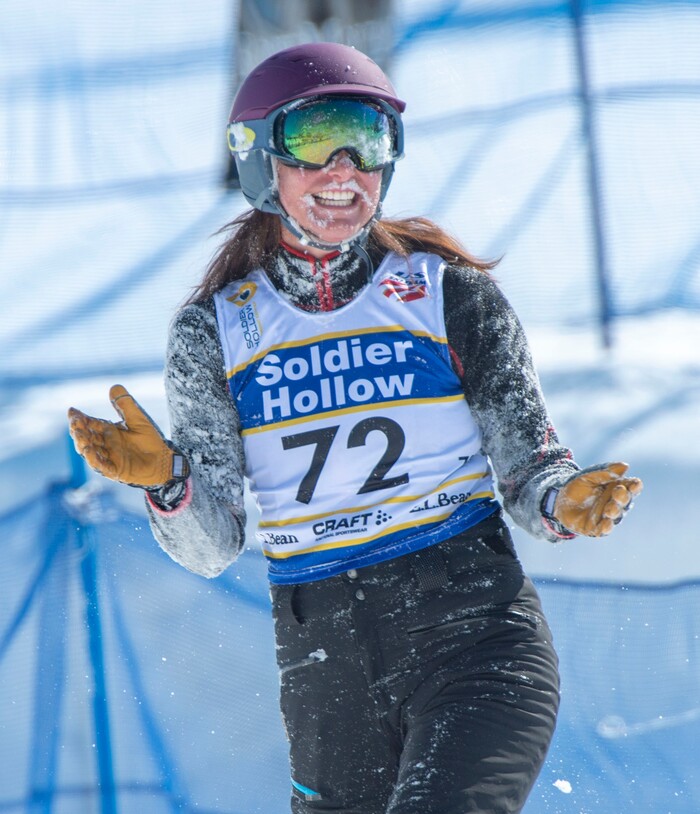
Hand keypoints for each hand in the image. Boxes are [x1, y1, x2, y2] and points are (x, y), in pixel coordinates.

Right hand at [67, 384, 188, 487]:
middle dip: (78, 430)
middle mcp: (105, 444)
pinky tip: (88, 451)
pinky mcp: (115, 470)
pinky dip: (94, 459)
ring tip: (79, 434)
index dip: (79, 418)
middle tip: (74, 422)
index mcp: (108, 431)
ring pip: (90, 451)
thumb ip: (126, 405)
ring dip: (83, 443)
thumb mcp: (138, 419)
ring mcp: (109, 457)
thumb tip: (114, 386)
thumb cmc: (150, 440)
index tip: (72, 411)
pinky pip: (102, 466)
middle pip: (87, 437)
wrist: (163, 460)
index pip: (90, 423)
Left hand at [552, 462, 642, 536]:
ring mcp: (607, 516)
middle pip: (625, 501)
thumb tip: (625, 466)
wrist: (559, 500)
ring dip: (614, 512)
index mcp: (617, 488)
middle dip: (623, 497)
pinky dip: (606, 528)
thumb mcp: (588, 477)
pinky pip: (603, 529)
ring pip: (616, 515)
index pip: (631, 487)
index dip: (634, 486)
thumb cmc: (578, 486)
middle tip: (618, 492)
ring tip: (610, 509)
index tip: (635, 484)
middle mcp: (616, 503)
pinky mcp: (597, 528)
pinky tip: (606, 524)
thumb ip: (605, 472)